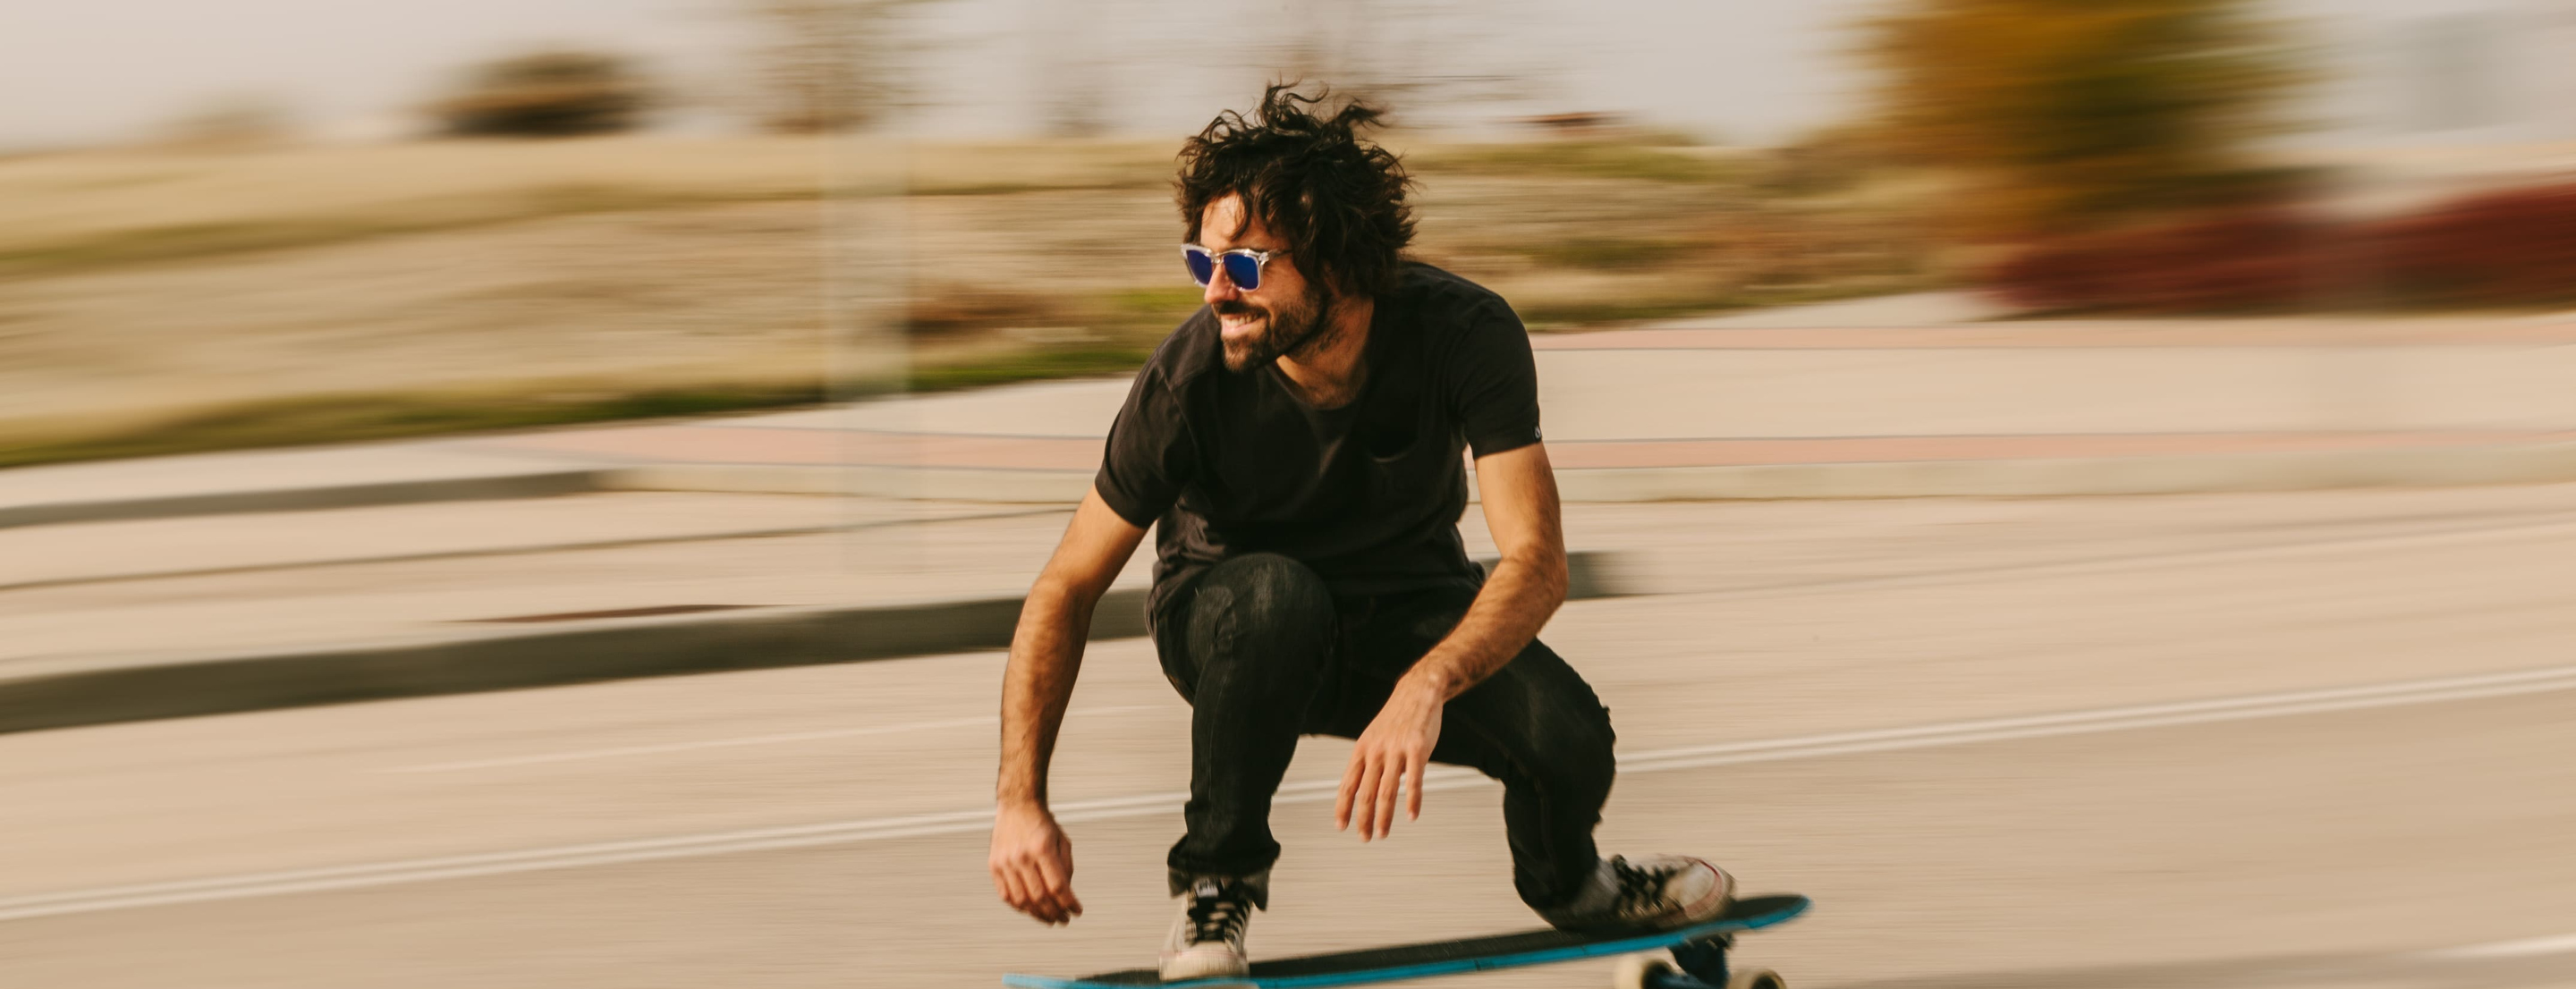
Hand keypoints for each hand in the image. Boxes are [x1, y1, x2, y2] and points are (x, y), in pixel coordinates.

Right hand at [989, 800, 1082, 924]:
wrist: (1018, 805)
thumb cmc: (1044, 824)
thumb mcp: (1063, 841)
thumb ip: (1066, 868)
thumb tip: (1066, 896)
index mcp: (1042, 848)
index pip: (1057, 886)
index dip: (1069, 903)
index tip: (1077, 912)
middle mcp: (1022, 856)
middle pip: (1039, 897)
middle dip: (1055, 913)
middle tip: (1063, 920)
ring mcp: (1005, 862)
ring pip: (1021, 900)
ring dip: (1037, 915)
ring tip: (1048, 918)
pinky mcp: (994, 865)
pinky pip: (1005, 895)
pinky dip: (1019, 907)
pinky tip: (1030, 909)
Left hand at [1335, 683, 1443, 840]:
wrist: (1417, 691)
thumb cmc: (1397, 719)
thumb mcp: (1373, 738)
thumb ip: (1369, 763)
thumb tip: (1365, 791)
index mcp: (1362, 750)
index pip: (1348, 784)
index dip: (1343, 807)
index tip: (1341, 826)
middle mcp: (1376, 751)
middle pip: (1365, 793)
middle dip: (1363, 819)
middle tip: (1365, 838)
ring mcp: (1396, 750)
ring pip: (1386, 791)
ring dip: (1384, 817)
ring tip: (1383, 834)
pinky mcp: (1417, 748)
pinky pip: (1414, 780)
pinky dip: (1413, 801)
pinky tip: (1412, 815)